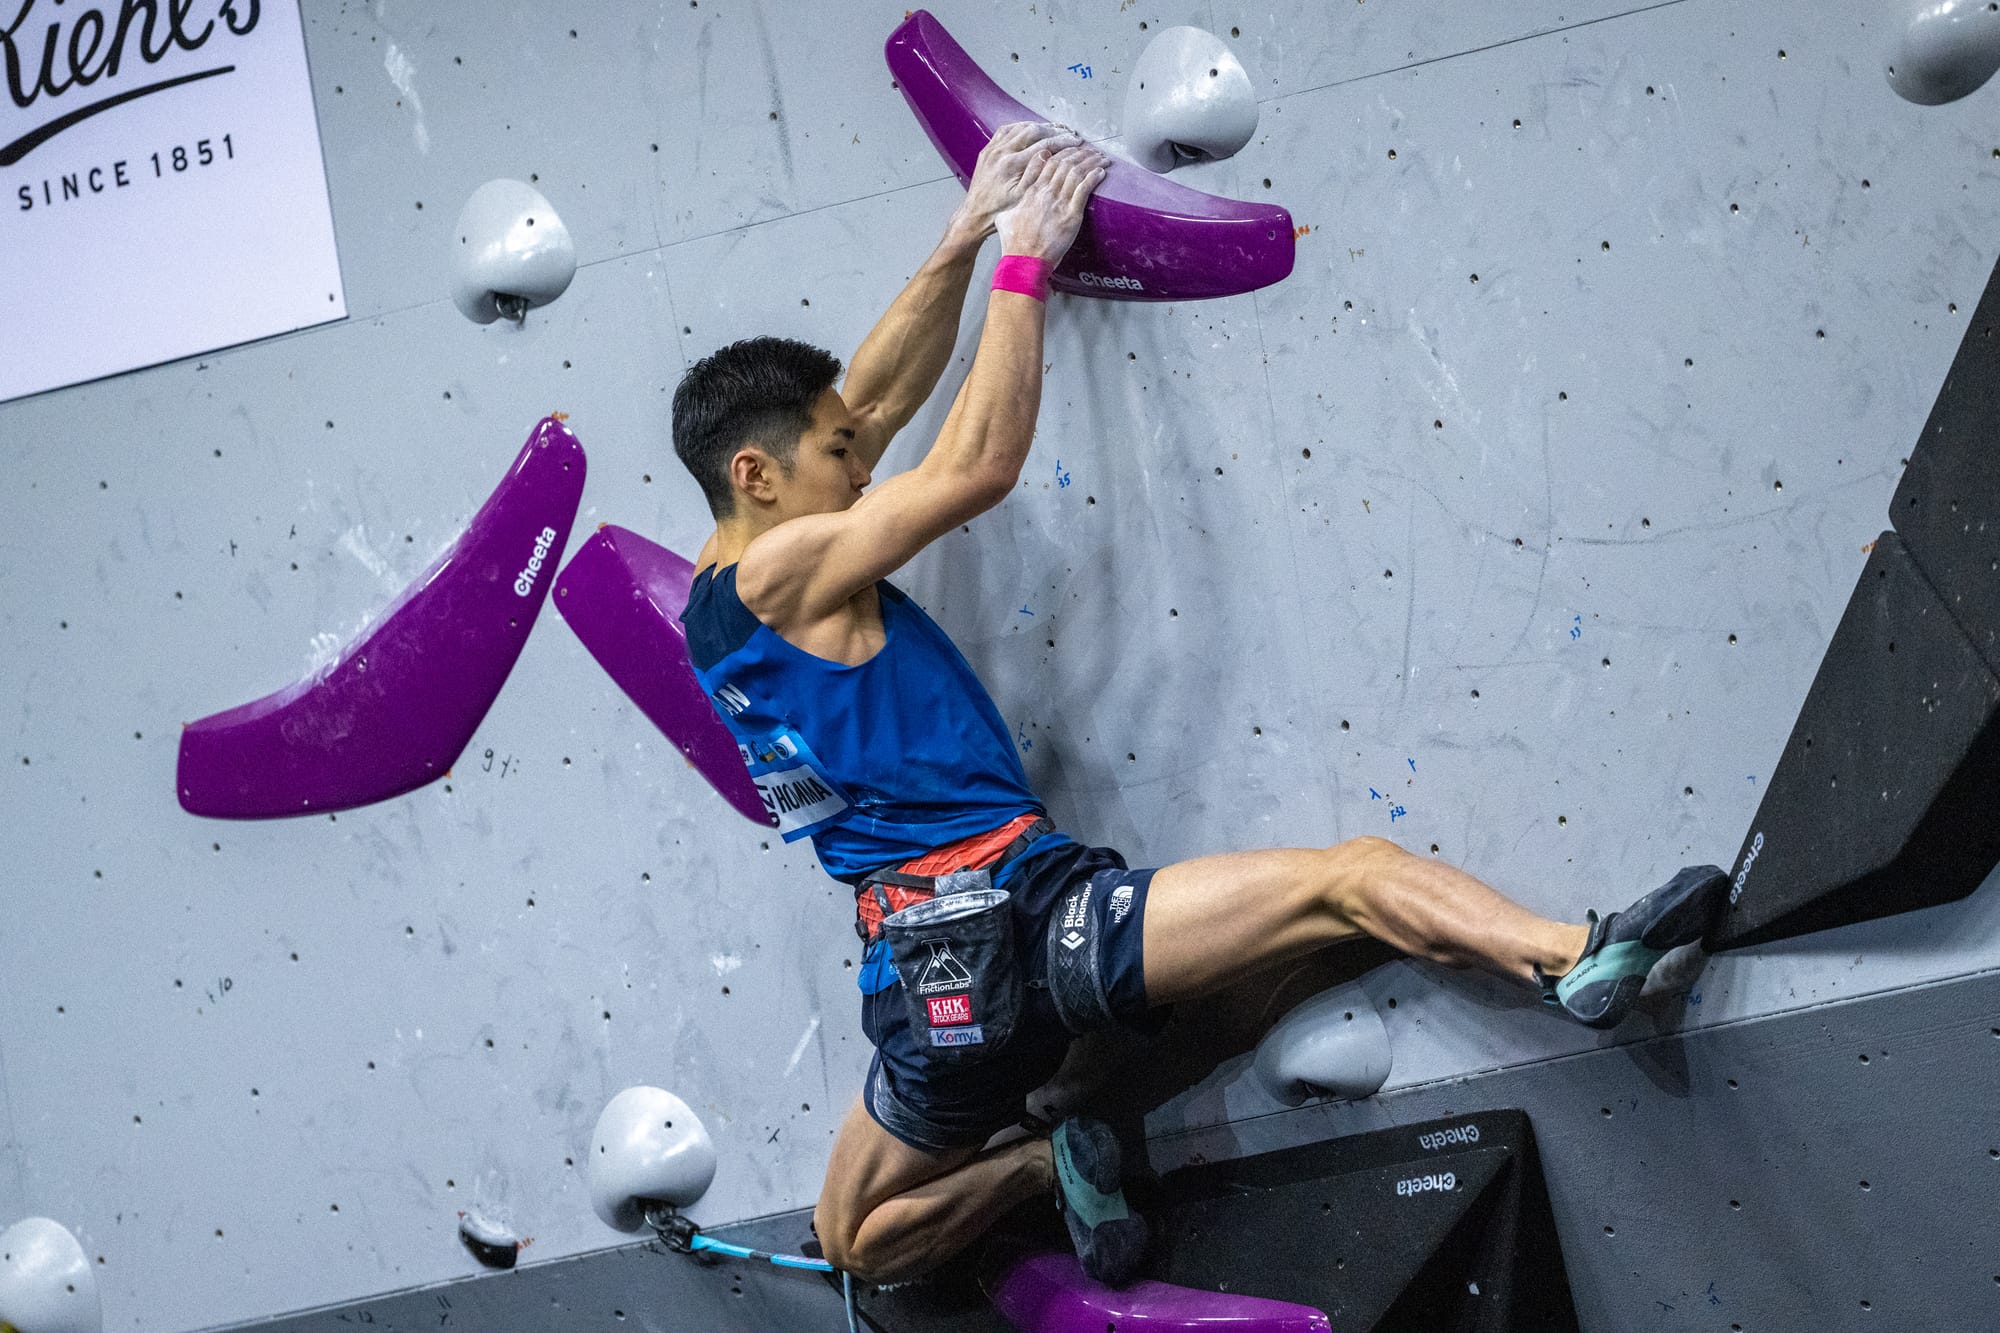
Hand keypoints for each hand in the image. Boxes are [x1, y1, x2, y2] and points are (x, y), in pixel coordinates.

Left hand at [951, 122, 1081, 240]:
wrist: (975, 214)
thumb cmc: (999, 211)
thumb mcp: (1023, 197)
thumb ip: (1036, 175)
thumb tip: (1050, 156)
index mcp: (1011, 165)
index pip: (1043, 145)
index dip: (1062, 141)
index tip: (1076, 141)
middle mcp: (1000, 152)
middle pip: (1033, 130)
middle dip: (1054, 130)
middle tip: (1068, 133)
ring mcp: (992, 149)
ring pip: (1020, 127)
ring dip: (1039, 126)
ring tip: (1055, 129)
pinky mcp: (987, 149)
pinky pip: (1007, 130)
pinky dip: (1022, 127)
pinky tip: (1032, 129)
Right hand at [994, 144, 1110, 262]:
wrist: (1024, 260)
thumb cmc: (1014, 243)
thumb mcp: (1005, 218)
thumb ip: (1013, 207)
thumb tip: (1011, 206)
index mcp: (1031, 191)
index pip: (1048, 162)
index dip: (1062, 152)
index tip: (1071, 149)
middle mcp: (1045, 192)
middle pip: (1065, 163)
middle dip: (1080, 153)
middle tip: (1090, 150)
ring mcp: (1059, 203)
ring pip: (1076, 172)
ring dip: (1091, 162)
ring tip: (1101, 157)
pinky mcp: (1071, 215)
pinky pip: (1084, 189)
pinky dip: (1094, 177)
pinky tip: (1101, 171)